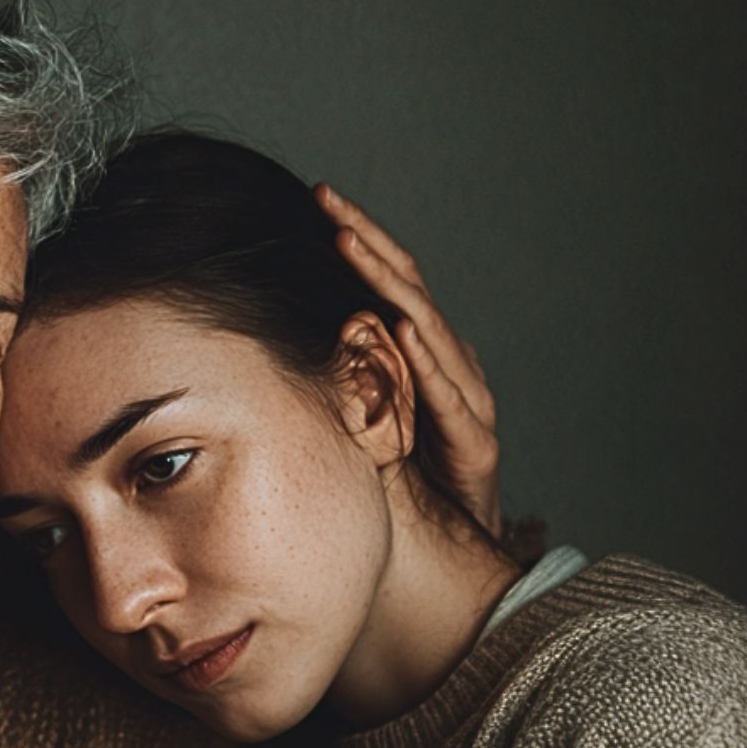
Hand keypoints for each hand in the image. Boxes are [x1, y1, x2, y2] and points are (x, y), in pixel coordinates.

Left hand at [314, 183, 502, 535]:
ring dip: (388, 284)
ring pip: (426, 329)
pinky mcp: (475, 443)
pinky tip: (403, 329)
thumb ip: (336, 384)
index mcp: (420, 357)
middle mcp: (448, 367)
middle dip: (368, 242)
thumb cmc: (406, 484)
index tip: (319, 198)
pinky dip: (426, 359)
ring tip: (353, 245)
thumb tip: (271, 350)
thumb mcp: (360, 425)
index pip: (388, 284)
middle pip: (408, 289)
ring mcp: (465, 401)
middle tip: (328, 201)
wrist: (454, 548)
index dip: (359, 242)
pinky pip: (448, 395)